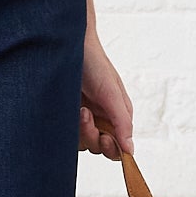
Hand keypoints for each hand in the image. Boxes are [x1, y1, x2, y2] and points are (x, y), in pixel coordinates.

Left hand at [79, 11, 132, 160]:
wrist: (68, 46)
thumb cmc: (95, 64)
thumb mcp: (112, 93)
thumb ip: (122, 122)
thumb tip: (130, 150)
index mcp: (117, 116)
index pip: (118, 147)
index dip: (112, 149)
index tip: (105, 138)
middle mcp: (101, 119)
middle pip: (98, 147)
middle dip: (92, 136)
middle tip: (86, 116)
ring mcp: (83, 118)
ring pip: (81, 142)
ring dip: (80, 129)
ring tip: (79, 108)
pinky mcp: (66, 115)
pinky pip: (65, 134)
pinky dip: (67, 126)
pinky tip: (69, 108)